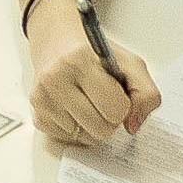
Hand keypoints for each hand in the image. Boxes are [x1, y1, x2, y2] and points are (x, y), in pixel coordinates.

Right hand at [25, 8, 159, 146]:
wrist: (56, 42)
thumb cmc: (94, 54)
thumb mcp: (129, 63)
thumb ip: (146, 93)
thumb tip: (132, 126)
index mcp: (80, 61)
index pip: (116, 109)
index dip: (124, 105)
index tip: (118, 94)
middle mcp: (56, 79)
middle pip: (101, 130)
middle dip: (109, 120)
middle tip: (104, 102)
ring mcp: (43, 98)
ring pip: (84, 138)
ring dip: (93, 126)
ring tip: (89, 103)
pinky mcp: (36, 114)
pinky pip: (68, 140)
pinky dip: (76, 130)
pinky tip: (74, 109)